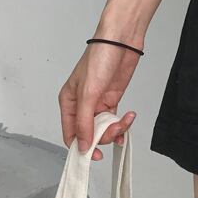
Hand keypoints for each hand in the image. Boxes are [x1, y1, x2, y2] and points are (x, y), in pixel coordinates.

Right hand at [58, 38, 140, 159]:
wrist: (122, 40)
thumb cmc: (100, 58)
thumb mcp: (88, 93)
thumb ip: (84, 122)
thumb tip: (82, 146)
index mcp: (68, 103)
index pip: (70, 134)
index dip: (81, 148)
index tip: (94, 157)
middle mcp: (82, 105)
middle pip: (89, 133)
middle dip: (103, 135)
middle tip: (115, 129)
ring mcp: (98, 102)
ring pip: (104, 128)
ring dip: (116, 129)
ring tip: (126, 120)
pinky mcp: (113, 98)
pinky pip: (115, 119)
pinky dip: (122, 123)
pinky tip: (129, 119)